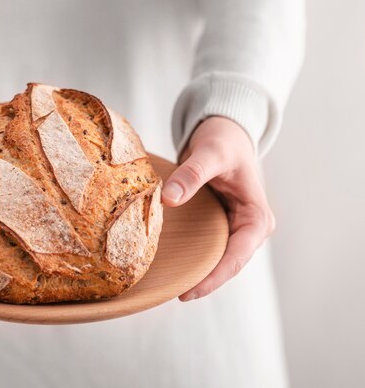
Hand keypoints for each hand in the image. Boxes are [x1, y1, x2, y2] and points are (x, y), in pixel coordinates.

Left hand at [161, 116, 275, 300]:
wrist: (224, 130)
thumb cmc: (224, 139)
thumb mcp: (210, 153)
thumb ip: (191, 175)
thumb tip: (168, 200)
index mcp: (257, 217)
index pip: (236, 257)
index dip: (213, 278)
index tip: (187, 292)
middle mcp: (249, 227)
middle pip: (227, 264)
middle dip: (204, 282)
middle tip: (172, 295)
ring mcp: (234, 227)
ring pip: (217, 258)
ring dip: (197, 272)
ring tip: (168, 286)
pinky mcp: (219, 223)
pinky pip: (206, 246)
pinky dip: (192, 255)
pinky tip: (170, 264)